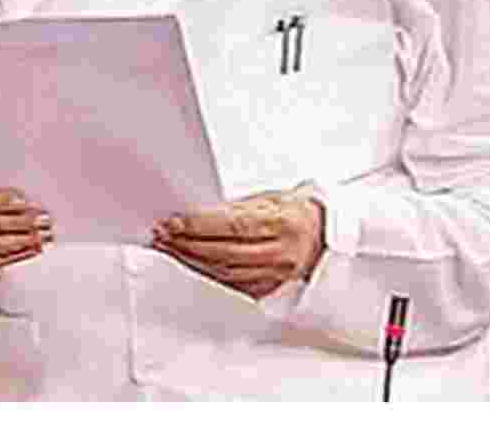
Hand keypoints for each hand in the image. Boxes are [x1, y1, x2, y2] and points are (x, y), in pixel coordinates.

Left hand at [151, 187, 325, 299]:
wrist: (326, 236)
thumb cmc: (298, 211)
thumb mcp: (271, 199)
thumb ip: (236, 209)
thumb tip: (196, 215)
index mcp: (283, 222)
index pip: (232, 226)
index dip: (198, 226)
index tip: (173, 222)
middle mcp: (282, 252)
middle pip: (223, 253)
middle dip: (187, 244)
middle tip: (163, 235)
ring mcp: (277, 274)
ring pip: (224, 272)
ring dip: (191, 260)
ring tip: (169, 248)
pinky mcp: (271, 289)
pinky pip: (232, 284)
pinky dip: (207, 273)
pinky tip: (191, 264)